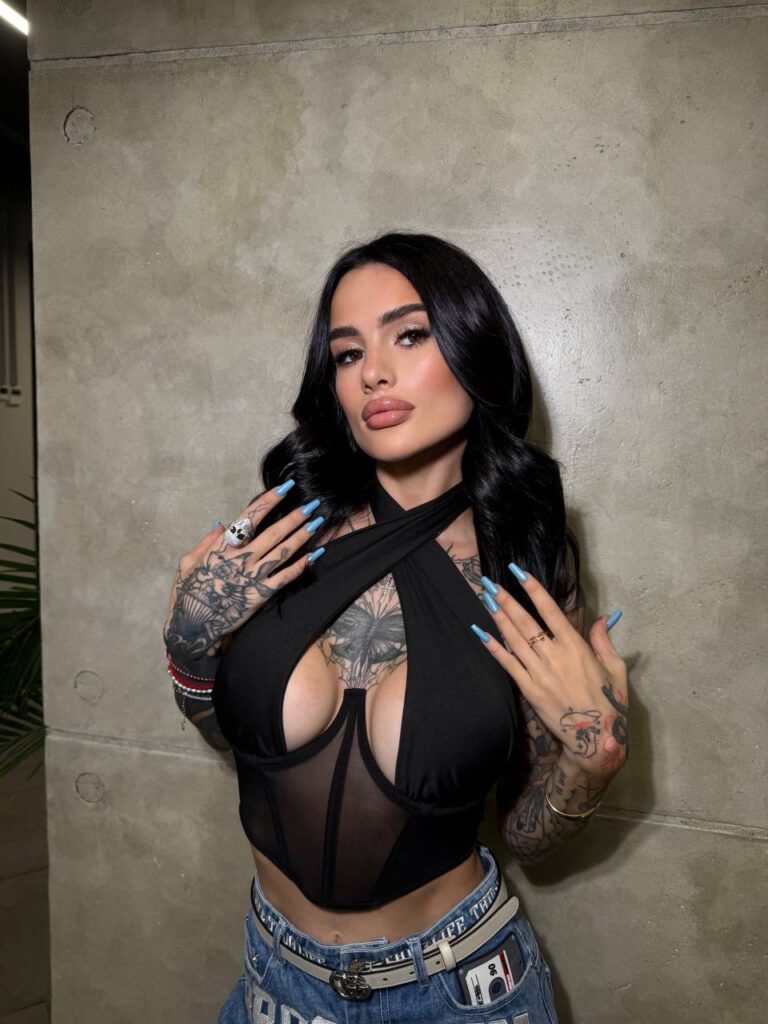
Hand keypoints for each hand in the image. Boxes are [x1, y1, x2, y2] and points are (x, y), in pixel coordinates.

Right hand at [163, 482, 323, 661]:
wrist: (192, 626)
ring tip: (316, 523)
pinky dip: (301, 565)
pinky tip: (314, 555)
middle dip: (294, 517)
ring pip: (282, 552)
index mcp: (222, 547)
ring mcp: (252, 577)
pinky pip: (285, 577)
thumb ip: (205, 543)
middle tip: (312, 505)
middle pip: (273, 533)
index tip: (284, 489)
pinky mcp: (260, 594)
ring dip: (302, 536)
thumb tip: (221, 524)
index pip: (249, 517)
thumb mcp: (187, 564)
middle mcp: (240, 559)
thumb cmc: (188, 594)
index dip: (268, 501)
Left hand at [474, 569, 628, 779]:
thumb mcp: (615, 668)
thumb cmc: (609, 702)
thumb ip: (604, 641)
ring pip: (514, 639)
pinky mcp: (529, 689)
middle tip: (490, 582)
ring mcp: (539, 673)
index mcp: (576, 647)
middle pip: (526, 622)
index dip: (533, 590)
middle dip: (506, 599)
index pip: (551, 611)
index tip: (519, 573)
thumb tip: (603, 618)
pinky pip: (507, 664)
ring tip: (485, 598)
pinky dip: (493, 647)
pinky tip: (480, 632)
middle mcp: (555, 656)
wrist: (596, 738)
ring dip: (498, 617)